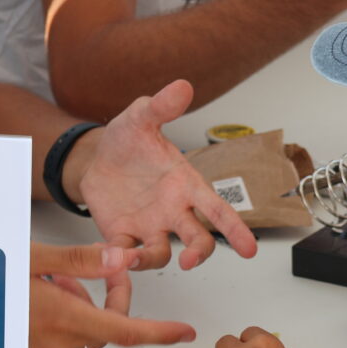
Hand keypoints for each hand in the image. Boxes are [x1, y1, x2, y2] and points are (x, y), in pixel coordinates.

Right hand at [28, 242, 195, 347]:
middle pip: (106, 326)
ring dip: (81, 308)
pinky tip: (39, 302)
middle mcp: (57, 345)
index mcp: (65, 318)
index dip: (161, 332)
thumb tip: (120, 259)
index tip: (184, 332)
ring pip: (81, 334)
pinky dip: (61, 323)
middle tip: (93, 270)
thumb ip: (79, 260)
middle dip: (109, 298)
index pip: (127, 330)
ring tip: (53, 280)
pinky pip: (59, 344)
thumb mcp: (30, 259)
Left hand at [79, 80, 258, 269]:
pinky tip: (113, 257)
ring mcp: (149, 227)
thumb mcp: (140, 118)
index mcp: (186, 186)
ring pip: (161, 254)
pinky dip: (121, 261)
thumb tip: (182, 86)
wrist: (96, 157)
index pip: (217, 209)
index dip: (235, 229)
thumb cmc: (128, 141)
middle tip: (189, 260)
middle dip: (198, 253)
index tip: (249, 249)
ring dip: (151, 260)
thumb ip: (161, 106)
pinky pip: (125, 255)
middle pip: (198, 240)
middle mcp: (173, 211)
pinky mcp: (123, 236)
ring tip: (134, 257)